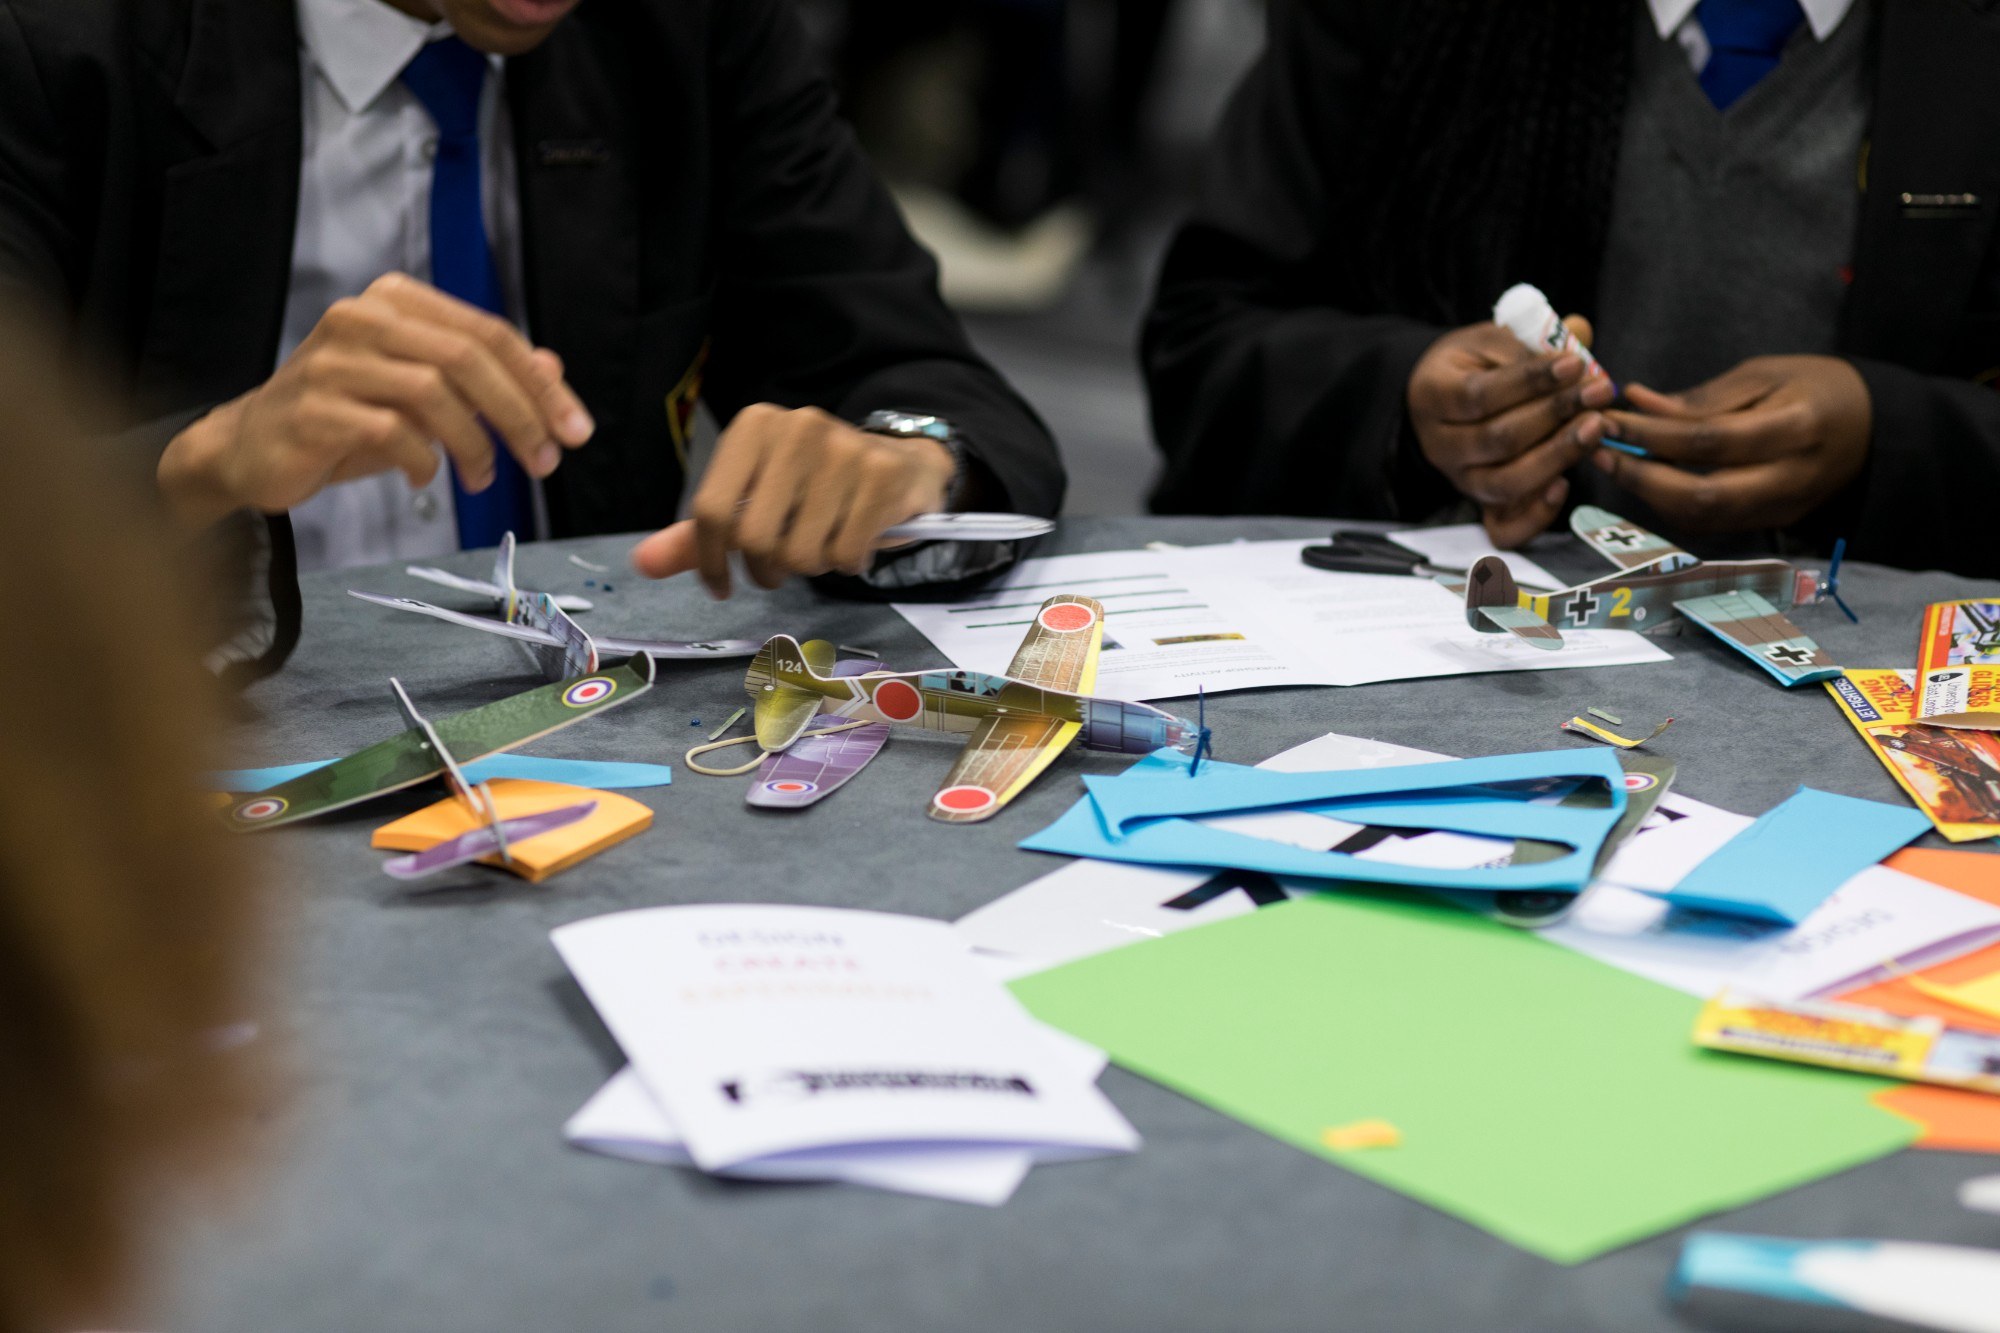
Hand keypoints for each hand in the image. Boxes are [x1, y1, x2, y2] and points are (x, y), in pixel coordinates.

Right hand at [157, 273, 592, 526]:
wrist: (253, 449)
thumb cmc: (348, 419)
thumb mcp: (425, 396)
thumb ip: (485, 379)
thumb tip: (553, 370)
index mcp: (396, 301)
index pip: (488, 332)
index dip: (539, 383)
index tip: (576, 429)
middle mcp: (362, 317)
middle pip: (468, 357)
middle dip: (521, 414)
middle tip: (548, 461)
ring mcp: (333, 360)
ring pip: (434, 393)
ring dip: (476, 444)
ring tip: (483, 478)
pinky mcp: (313, 408)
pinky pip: (393, 433)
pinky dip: (423, 460)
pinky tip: (425, 476)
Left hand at [630, 403, 954, 597]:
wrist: (901, 464)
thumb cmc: (817, 487)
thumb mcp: (755, 500)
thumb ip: (702, 533)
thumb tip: (643, 564)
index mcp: (755, 426)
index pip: (711, 509)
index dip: (711, 560)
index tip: (723, 586)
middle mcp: (797, 427)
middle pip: (755, 538)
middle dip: (768, 569)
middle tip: (783, 566)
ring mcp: (844, 448)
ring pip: (802, 552)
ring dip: (811, 567)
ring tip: (823, 545)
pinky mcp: (882, 475)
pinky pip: (845, 553)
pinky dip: (848, 563)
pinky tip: (856, 542)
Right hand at [1406, 317, 1614, 547]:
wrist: (1443, 399)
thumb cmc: (1473, 365)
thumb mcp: (1490, 341)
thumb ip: (1530, 342)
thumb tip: (1579, 330)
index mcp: (1432, 397)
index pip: (1480, 396)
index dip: (1529, 382)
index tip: (1574, 365)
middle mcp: (1441, 446)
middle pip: (1498, 440)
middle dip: (1555, 415)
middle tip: (1599, 392)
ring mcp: (1460, 480)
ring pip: (1506, 483)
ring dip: (1558, 456)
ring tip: (1596, 427)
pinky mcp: (1480, 505)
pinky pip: (1504, 528)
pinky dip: (1537, 514)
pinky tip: (1565, 483)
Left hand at [1594, 356, 1870, 532]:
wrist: (1875, 429)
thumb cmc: (1817, 388)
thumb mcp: (1765, 374)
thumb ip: (1701, 398)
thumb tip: (1635, 402)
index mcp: (1796, 428)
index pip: (1709, 441)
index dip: (1651, 434)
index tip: (1608, 419)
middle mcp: (1789, 478)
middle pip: (1702, 497)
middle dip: (1641, 478)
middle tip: (1599, 452)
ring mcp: (1782, 508)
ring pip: (1702, 518)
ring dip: (1649, 494)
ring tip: (1614, 463)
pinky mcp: (1773, 524)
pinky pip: (1712, 523)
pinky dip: (1671, 503)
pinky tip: (1645, 478)